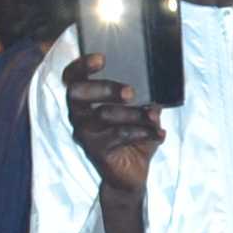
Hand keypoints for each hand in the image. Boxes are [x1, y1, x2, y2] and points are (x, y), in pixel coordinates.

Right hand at [61, 55, 158, 192]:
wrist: (131, 174)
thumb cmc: (133, 135)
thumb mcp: (139, 111)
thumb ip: (142, 96)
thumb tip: (157, 82)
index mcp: (86, 100)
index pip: (72, 78)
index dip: (81, 66)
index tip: (101, 58)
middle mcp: (79, 115)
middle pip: (78, 94)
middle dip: (104, 88)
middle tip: (130, 92)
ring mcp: (86, 134)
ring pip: (106, 115)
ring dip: (136, 114)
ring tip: (156, 117)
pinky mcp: (97, 152)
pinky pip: (120, 136)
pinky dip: (144, 133)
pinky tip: (159, 134)